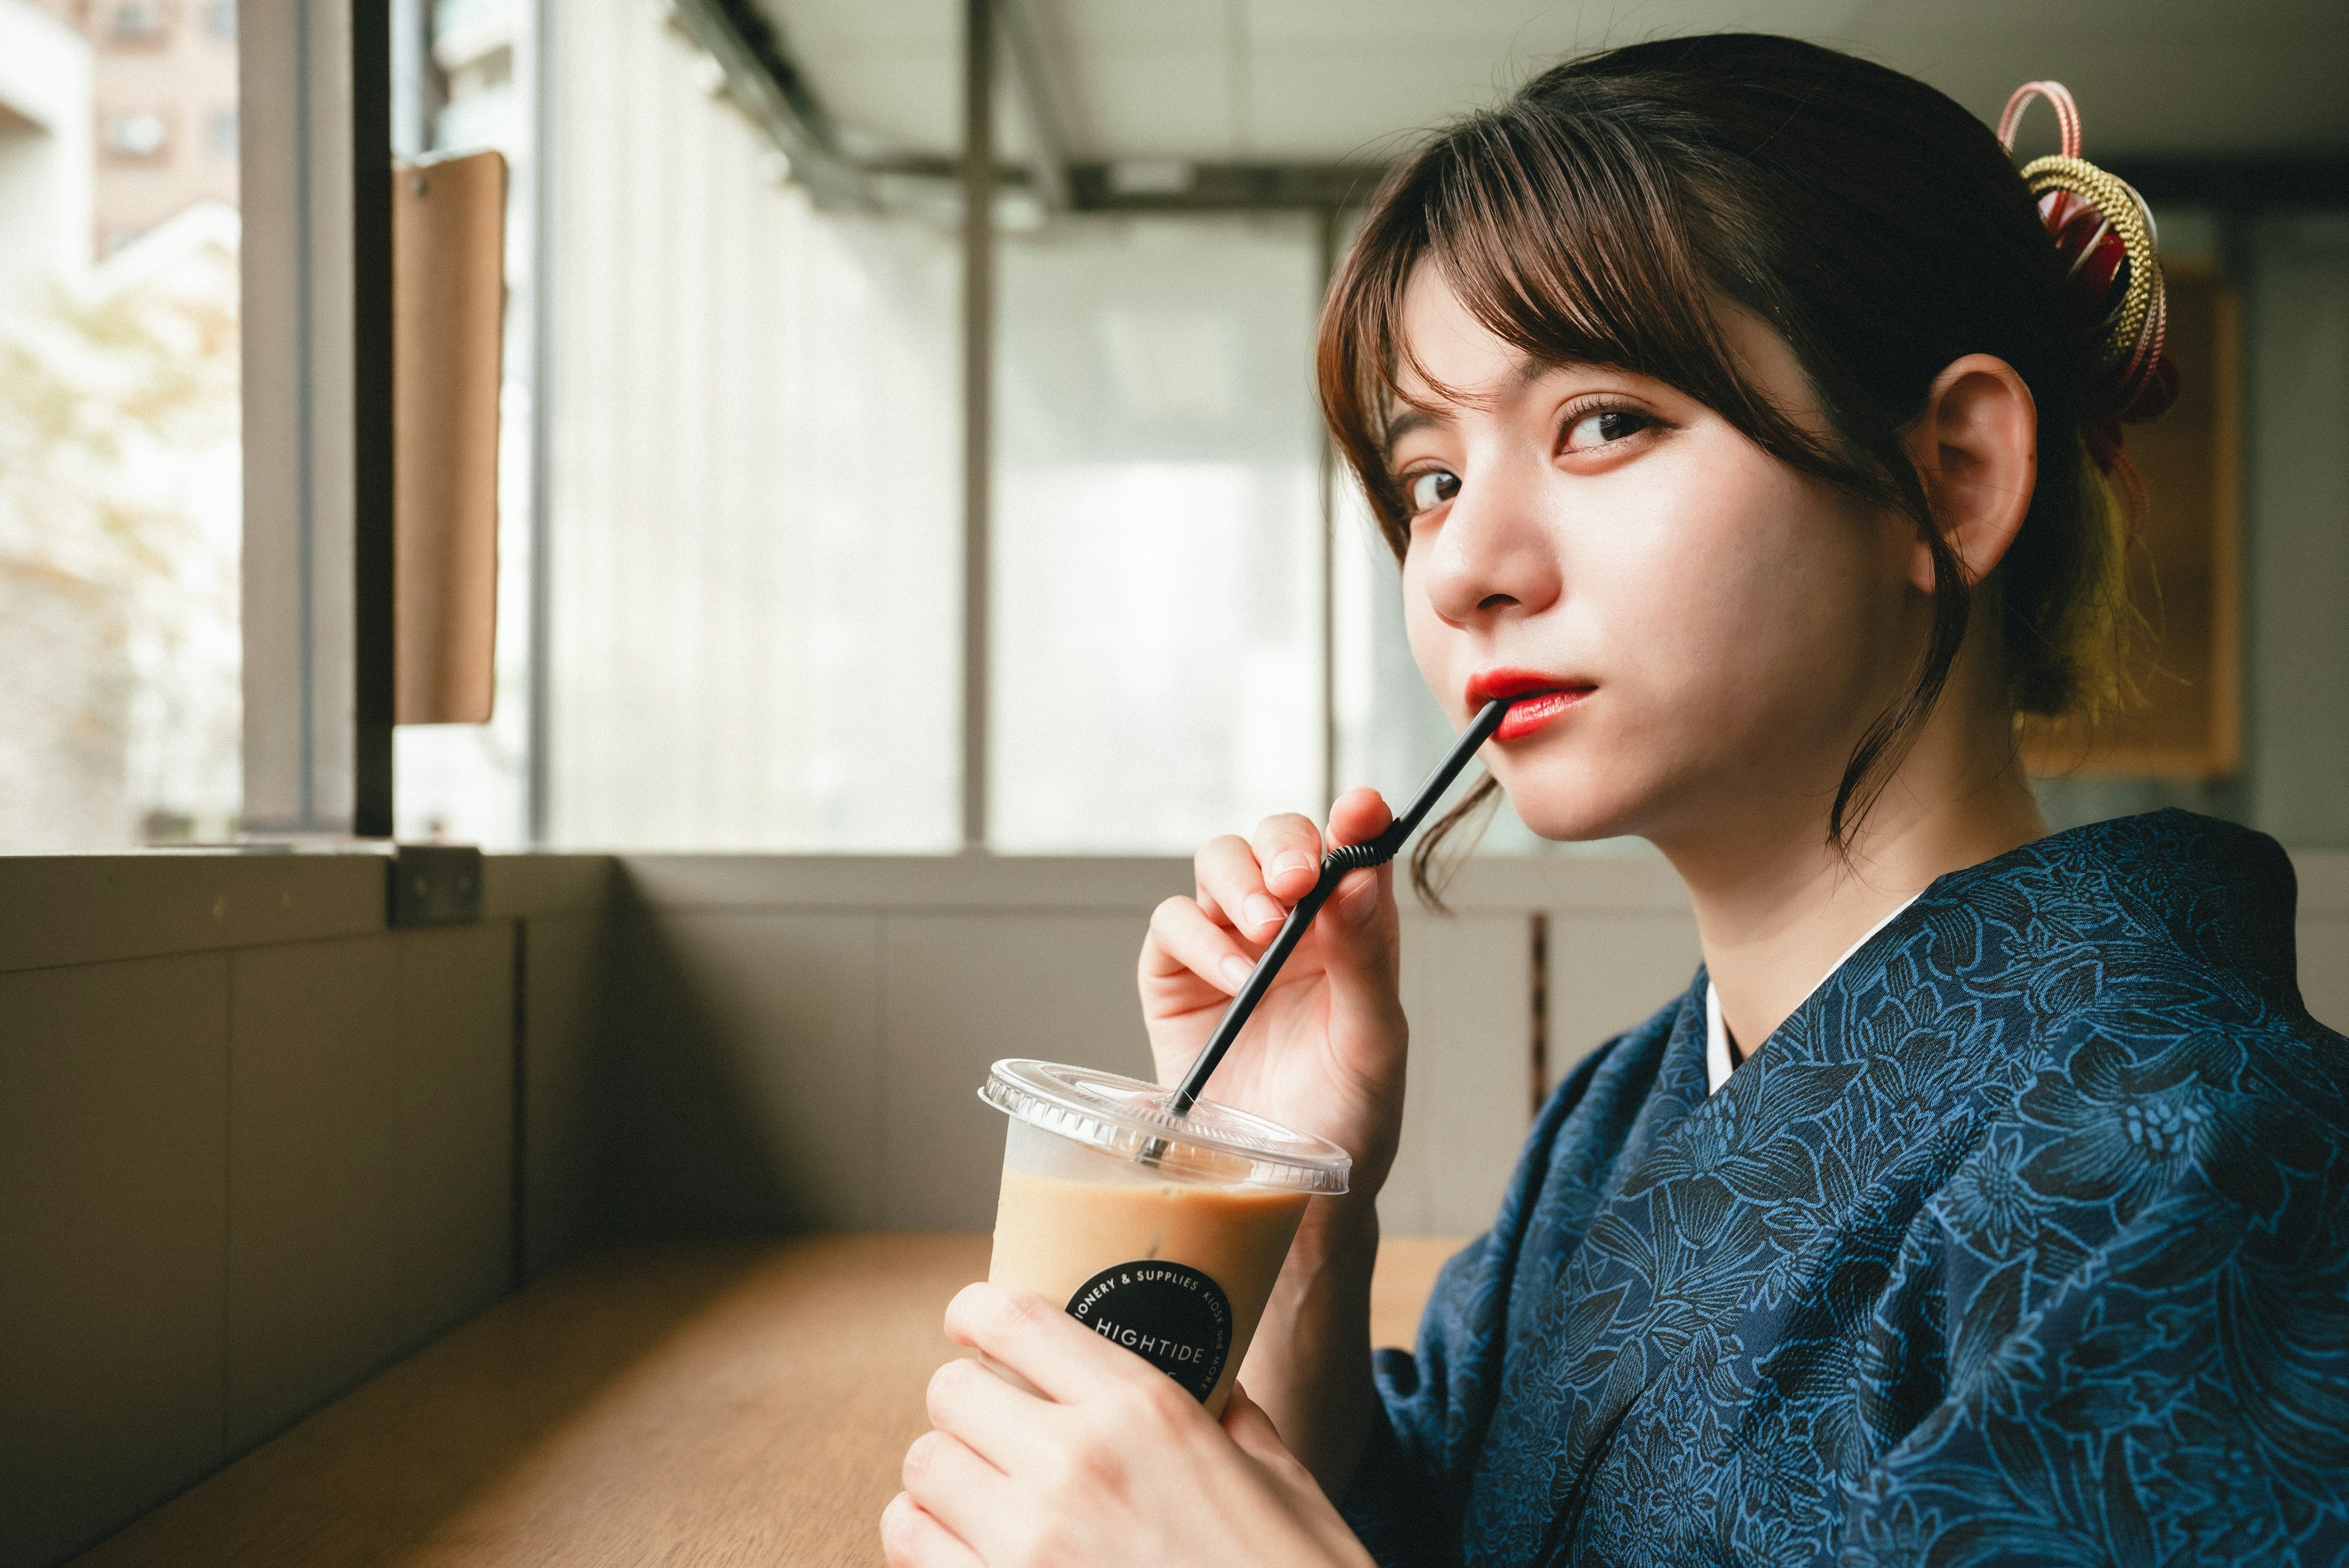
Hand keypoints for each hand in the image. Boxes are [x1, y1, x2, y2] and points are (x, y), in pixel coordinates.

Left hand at [881, 1284, 1372, 1567]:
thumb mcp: (1279, 1479)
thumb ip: (1229, 1417)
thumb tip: (1208, 1380)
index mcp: (1142, 1411)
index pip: (1011, 1320)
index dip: (975, 1311)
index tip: (972, 1322)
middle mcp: (1073, 1467)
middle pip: (950, 1394)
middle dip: (966, 1404)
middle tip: (993, 1425)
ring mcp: (1028, 1550)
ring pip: (920, 1475)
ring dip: (943, 1481)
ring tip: (976, 1494)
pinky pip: (916, 1555)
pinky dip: (931, 1547)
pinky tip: (968, 1551)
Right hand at [1137, 788, 1408, 1189]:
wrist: (1284, 1194)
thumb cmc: (1347, 1120)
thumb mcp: (1373, 1044)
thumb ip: (1365, 959)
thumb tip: (1362, 875)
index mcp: (1352, 930)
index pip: (1351, 851)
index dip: (1355, 820)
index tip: (1361, 808)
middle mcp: (1291, 927)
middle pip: (1277, 841)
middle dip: (1286, 847)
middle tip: (1297, 882)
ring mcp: (1228, 946)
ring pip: (1220, 864)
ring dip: (1241, 883)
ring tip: (1263, 931)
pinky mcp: (1176, 977)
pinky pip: (1172, 923)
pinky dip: (1198, 937)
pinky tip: (1232, 979)